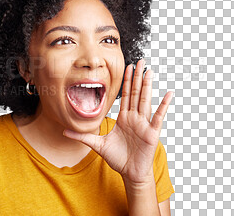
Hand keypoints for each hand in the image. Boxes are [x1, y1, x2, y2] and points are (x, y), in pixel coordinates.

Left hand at [63, 59, 173, 183]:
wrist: (130, 173)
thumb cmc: (117, 158)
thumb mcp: (98, 145)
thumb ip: (83, 136)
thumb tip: (64, 131)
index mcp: (124, 118)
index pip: (126, 96)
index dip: (127, 81)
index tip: (128, 67)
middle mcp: (135, 118)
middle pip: (136, 93)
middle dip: (138, 77)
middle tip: (141, 61)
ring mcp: (144, 124)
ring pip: (145, 100)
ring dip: (148, 85)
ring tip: (150, 71)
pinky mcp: (152, 132)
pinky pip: (158, 116)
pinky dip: (164, 105)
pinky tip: (169, 94)